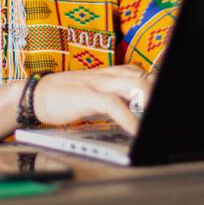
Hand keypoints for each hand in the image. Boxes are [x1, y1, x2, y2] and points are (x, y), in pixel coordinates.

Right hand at [30, 64, 152, 134]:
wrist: (37, 95)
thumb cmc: (69, 98)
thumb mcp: (98, 96)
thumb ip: (118, 100)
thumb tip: (138, 115)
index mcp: (114, 73)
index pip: (146, 74)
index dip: (158, 87)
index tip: (166, 104)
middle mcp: (111, 74)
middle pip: (147, 77)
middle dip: (158, 96)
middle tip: (161, 118)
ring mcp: (100, 82)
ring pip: (137, 85)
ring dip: (150, 105)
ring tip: (154, 123)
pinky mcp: (88, 95)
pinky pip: (115, 105)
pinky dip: (129, 120)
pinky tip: (135, 132)